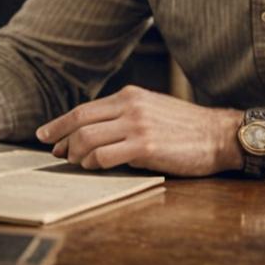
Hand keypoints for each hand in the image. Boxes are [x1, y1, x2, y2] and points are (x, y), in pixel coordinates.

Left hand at [35, 85, 243, 176]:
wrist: (219, 136)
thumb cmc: (186, 128)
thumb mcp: (152, 110)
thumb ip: (124, 116)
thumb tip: (93, 133)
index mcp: (130, 96)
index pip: (84, 109)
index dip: (60, 123)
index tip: (45, 134)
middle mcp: (130, 107)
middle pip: (80, 122)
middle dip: (61, 140)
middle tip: (55, 153)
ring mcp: (137, 126)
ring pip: (88, 139)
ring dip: (76, 154)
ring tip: (76, 163)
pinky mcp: (146, 146)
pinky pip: (106, 156)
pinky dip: (94, 164)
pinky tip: (94, 168)